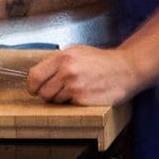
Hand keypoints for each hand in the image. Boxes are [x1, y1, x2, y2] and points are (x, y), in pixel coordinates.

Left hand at [28, 45, 146, 104]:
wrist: (126, 69)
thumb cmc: (103, 61)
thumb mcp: (77, 52)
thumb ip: (58, 61)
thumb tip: (40, 74)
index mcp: (63, 57)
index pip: (34, 76)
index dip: (33, 85)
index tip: (35, 88)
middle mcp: (67, 71)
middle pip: (43, 92)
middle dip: (48, 94)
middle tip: (59, 90)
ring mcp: (75, 86)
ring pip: (54, 101)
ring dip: (61, 99)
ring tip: (76, 89)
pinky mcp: (82, 99)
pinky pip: (68, 106)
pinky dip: (73, 103)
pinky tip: (84, 94)